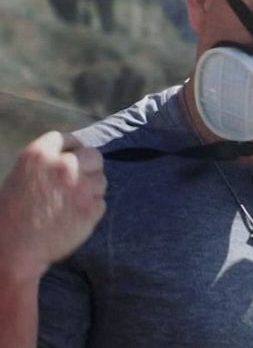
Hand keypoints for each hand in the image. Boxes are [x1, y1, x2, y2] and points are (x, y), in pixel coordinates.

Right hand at [0, 131, 105, 279]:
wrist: (14, 249)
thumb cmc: (14, 215)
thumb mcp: (24, 177)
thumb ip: (49, 164)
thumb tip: (77, 156)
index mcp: (38, 155)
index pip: (67, 139)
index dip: (72, 148)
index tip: (73, 156)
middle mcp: (62, 166)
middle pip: (93, 155)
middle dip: (89, 167)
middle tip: (79, 181)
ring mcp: (80, 187)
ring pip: (101, 180)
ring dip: (91, 190)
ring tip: (69, 205)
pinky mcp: (92, 208)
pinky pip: (101, 203)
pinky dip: (91, 210)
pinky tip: (73, 218)